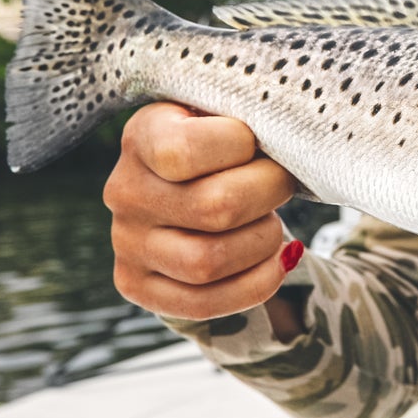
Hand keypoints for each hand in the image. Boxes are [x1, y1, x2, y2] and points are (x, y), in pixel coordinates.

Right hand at [105, 102, 300, 328]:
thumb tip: (292, 138)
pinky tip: (276, 261)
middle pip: (214, 209)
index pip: (184, 151)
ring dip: (263, 241)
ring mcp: (126, 243)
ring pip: (209, 261)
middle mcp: (125, 192)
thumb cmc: (227, 146)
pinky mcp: (137, 286)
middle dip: (269, 194)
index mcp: (143, 137)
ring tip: (272, 221)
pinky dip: (256, 284)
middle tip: (282, 184)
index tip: (256, 143)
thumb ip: (249, 114)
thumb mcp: (230, 114)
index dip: (240, 146)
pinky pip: (203, 303)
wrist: (196, 190)